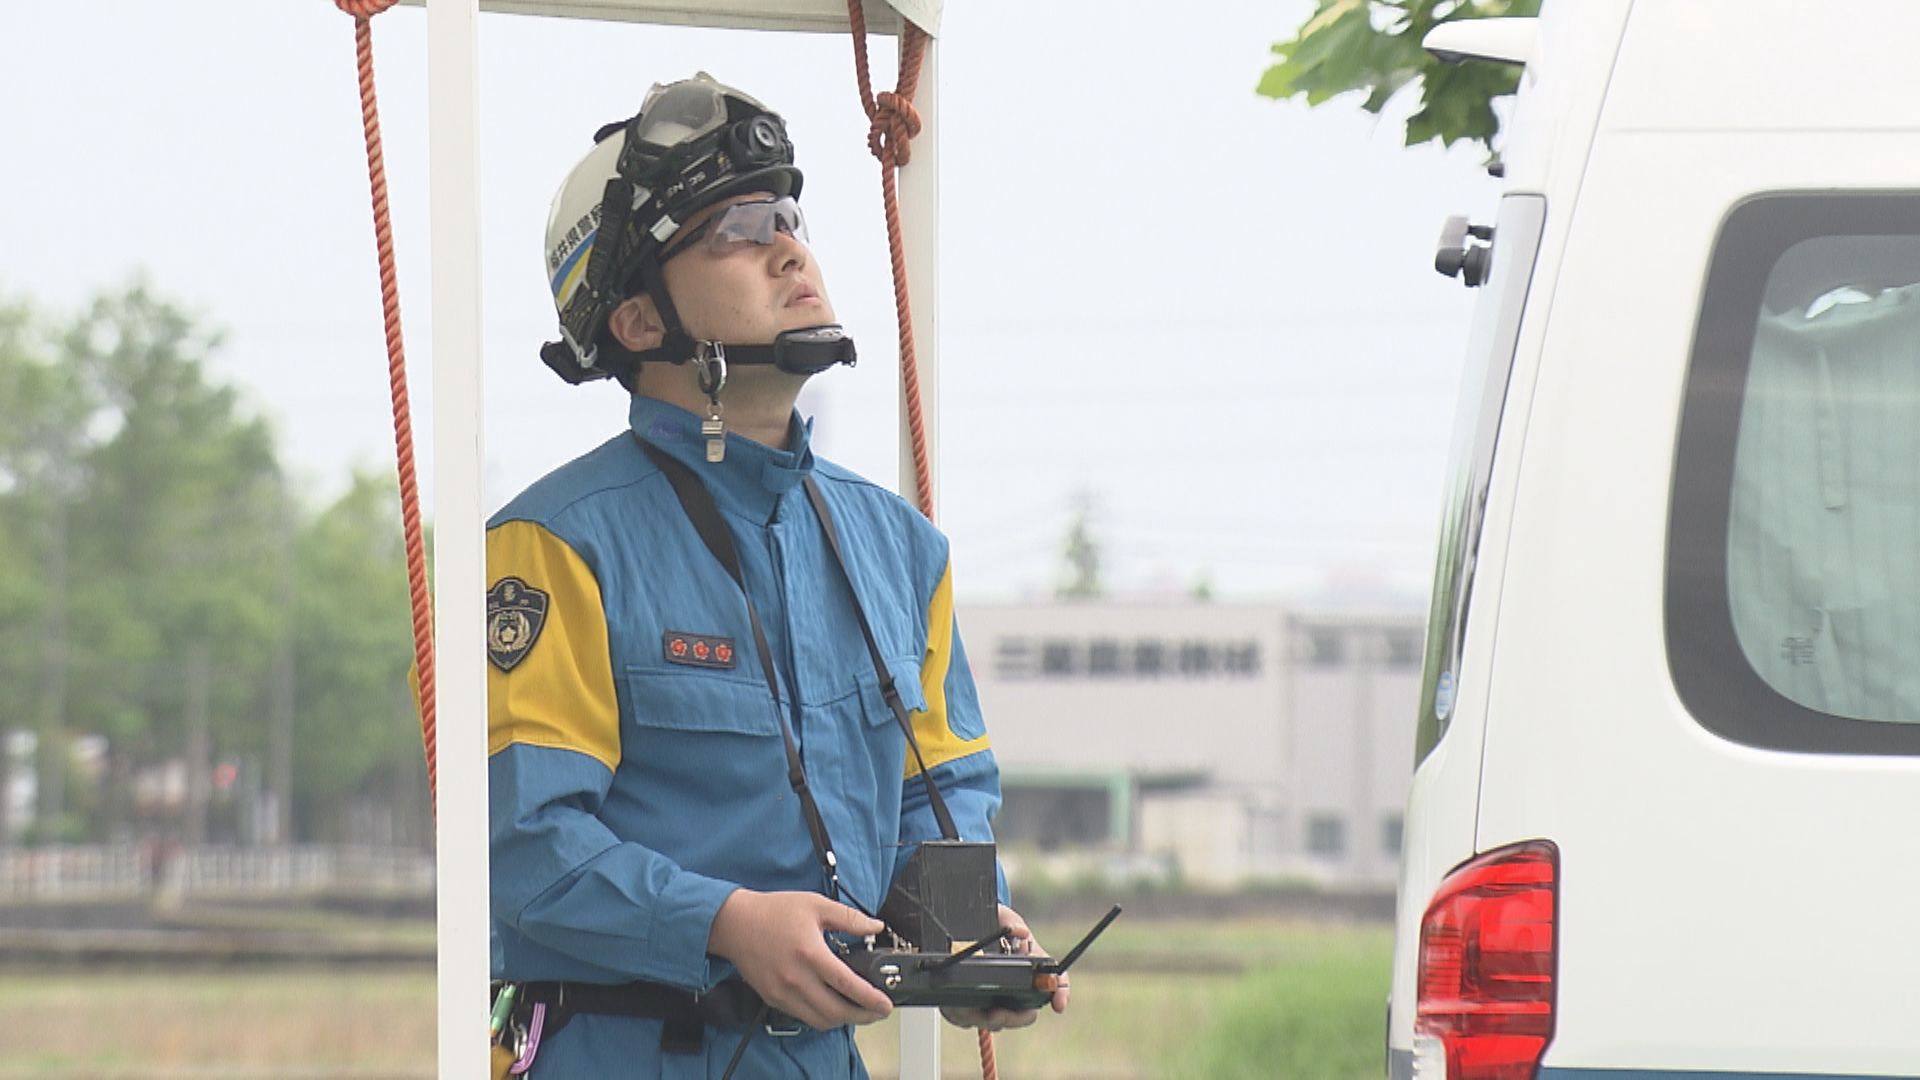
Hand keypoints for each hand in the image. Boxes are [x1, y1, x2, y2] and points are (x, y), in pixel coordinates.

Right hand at [707, 890, 893, 1030]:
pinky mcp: (773, 999)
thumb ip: (849, 918)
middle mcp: (796, 978)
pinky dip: (822, 1017)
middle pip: (836, 1011)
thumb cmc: (773, 912)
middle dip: (863, 1016)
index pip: (847, 984)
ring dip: (843, 1021)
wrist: (735, 923)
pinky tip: (832, 1006)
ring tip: (859, 1011)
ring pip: (820, 1020)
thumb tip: (875, 927)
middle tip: (878, 1012)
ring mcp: (783, 992)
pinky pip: (803, 1017)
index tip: (885, 1003)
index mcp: (810, 953)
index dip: (870, 998)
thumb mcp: (816, 905)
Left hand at [939, 905, 1070, 1031]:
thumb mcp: (1003, 919)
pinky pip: (968, 1020)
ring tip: (969, 1006)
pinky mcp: (969, 1007)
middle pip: (1025, 1015)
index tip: (1058, 1005)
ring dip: (983, 1017)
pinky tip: (956, 1005)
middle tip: (998, 1012)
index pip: (1056, 984)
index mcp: (1031, 968)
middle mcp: (1016, 989)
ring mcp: (994, 1001)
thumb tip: (1021, 933)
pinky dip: (963, 1015)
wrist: (965, 922)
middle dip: (1013, 1018)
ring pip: (995, 1022)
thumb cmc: (992, 923)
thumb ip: (1013, 924)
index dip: (1060, 994)